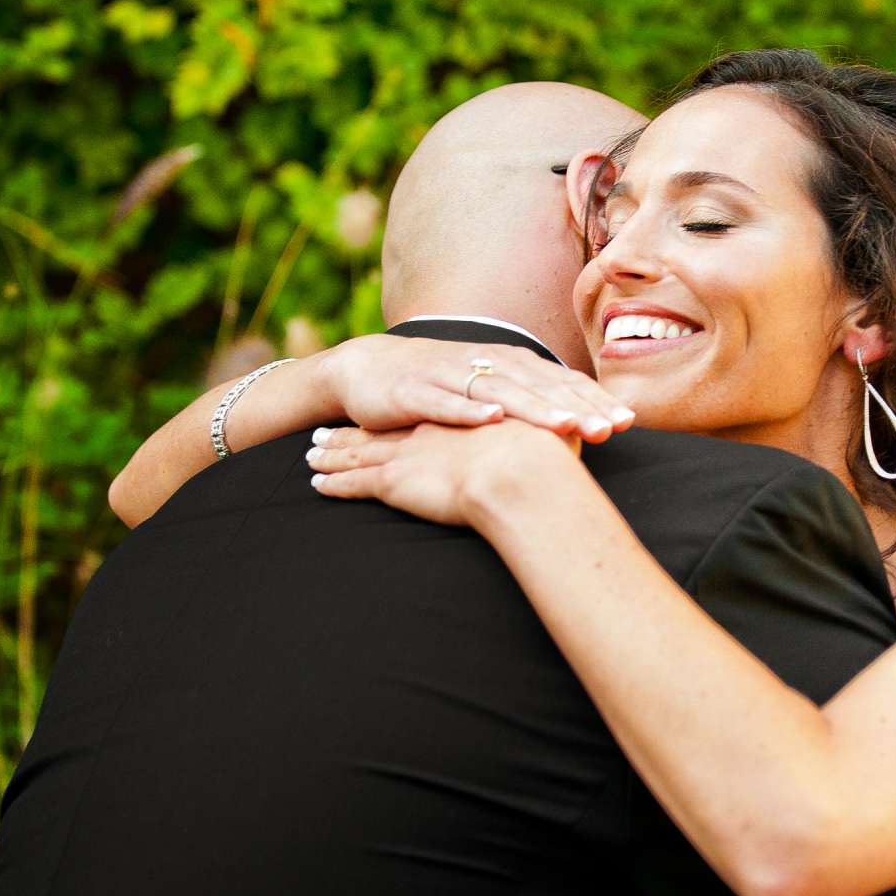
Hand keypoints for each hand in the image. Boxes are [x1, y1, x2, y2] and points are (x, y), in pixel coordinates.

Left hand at [307, 420, 579, 527]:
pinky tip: (314, 484)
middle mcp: (432, 429)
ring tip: (309, 453)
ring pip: (361, 450)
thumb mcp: (554, 446)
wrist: (521, 475)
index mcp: (464, 419)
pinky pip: (355, 481)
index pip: (430, 413)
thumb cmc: (544, 464)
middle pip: (388, 427)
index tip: (390, 411)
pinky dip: (334, 481)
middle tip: (328, 429)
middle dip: (356, 430)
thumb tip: (586, 439)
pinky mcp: (395, 480)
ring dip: (335, 452)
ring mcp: (411, 451)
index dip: (408, 414)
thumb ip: (558, 442)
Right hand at [328, 336, 634, 441]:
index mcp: (508, 365)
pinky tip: (492, 420)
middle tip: (612, 427)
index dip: (593, 399)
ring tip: (567, 425)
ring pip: (499, 393)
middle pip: (538, 386)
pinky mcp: (415, 392)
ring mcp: (449, 376)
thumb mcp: (488, 391)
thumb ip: (529, 404)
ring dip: (535, 408)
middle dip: (577, 406)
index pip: (559, 381)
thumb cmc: (439, 386)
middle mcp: (485, 364)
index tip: (627, 421)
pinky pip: (445, 403)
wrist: (369, 369)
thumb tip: (580, 429)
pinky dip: (468, 411)